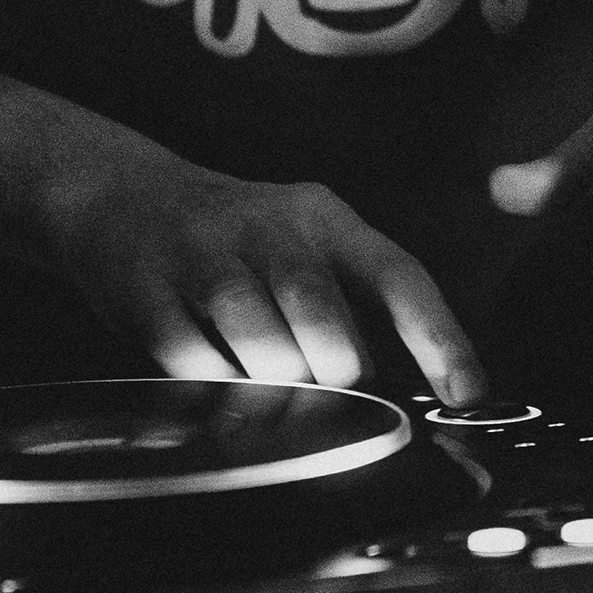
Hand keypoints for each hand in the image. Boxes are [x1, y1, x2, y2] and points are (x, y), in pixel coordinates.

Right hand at [46, 145, 485, 406]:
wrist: (122, 197)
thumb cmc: (239, 241)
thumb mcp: (303, 247)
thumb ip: (355, 305)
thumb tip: (423, 388)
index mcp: (323, 217)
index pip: (398, 273)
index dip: (440, 337)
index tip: (469, 394)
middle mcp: (268, 225)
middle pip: (320, 310)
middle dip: (335, 368)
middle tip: (329, 387)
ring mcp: (203, 252)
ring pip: (256, 339)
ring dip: (272, 381)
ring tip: (268, 384)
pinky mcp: (147, 286)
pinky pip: (191, 358)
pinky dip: (211, 383)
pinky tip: (212, 377)